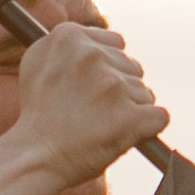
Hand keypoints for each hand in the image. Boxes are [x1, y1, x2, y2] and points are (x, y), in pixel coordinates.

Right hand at [10, 16, 167, 194]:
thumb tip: (92, 42)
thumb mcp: (37, 64)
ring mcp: (112, 85)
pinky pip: (160, 117)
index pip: (117, 43)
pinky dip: (149, 128)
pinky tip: (126, 135)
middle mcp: (92, 55)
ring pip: (145, 93)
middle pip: (133, 68)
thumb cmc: (37, 117)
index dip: (109, 68)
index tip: (94, 88)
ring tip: (101, 126)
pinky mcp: (129, 116)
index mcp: (69, 37)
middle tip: (95, 112)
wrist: (35, 158)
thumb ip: (66, 47)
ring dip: (131, 111)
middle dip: (121, 90)